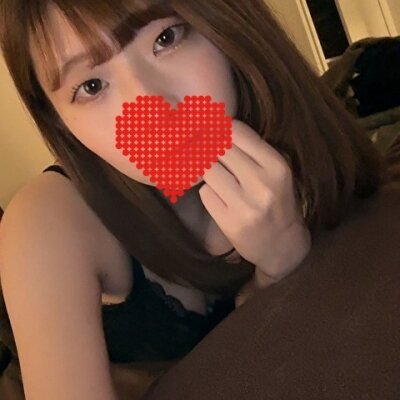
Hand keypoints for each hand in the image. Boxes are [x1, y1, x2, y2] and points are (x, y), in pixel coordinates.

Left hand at [199, 119, 310, 281]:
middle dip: (211, 149)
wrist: (282, 245)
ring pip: (208, 170)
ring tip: (221, 181)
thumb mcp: (276, 172)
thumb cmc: (278, 202)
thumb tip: (217, 126)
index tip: (217, 133)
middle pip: (218, 148)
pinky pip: (205, 193)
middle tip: (212, 155)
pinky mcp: (229, 222)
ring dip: (209, 173)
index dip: (221, 129)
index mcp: (277, 166)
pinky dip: (209, 192)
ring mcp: (245, 205)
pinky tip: (221, 199)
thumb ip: (252, 150)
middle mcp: (262, 184)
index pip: (236, 131)